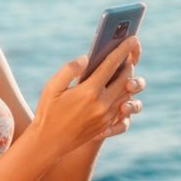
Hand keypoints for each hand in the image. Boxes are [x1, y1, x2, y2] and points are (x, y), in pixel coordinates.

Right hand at [32, 36, 142, 157]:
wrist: (49, 142)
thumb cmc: (48, 111)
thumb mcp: (52, 87)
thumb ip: (69, 69)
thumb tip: (87, 58)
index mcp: (89, 91)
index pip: (112, 64)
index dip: (123, 49)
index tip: (133, 38)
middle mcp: (102, 104)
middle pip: (124, 78)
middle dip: (128, 64)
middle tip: (127, 55)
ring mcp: (107, 116)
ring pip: (126, 94)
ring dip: (127, 81)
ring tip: (123, 71)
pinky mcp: (107, 125)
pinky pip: (123, 108)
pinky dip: (123, 96)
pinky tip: (118, 91)